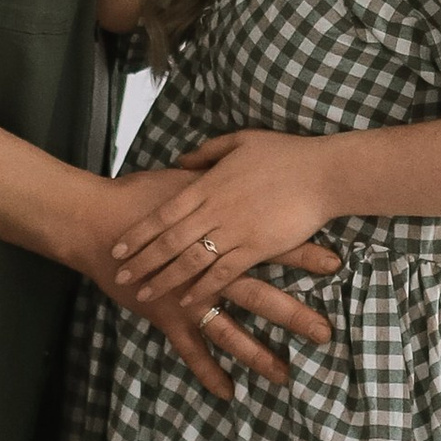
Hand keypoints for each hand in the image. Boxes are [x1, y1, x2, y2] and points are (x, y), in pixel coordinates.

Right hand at [74, 164, 336, 403]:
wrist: (97, 221)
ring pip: (228, 330)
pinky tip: (228, 392)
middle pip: (259, 296)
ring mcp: (185, 298)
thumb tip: (245, 167)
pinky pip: (190, 349)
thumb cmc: (141, 196)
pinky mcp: (165, 316)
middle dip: (293, 315)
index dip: (303, 254)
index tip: (336, 264)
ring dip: (256, 354)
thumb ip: (219, 179)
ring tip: (284, 374)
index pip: (269, 244)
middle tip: (324, 333)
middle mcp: (207, 271)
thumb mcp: (187, 179)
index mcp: (219, 236)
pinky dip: (207, 371)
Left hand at [112, 131, 347, 320]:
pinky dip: (203, 287)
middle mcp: (215, 210)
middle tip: (120, 276)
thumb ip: (207, 152)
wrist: (322, 173)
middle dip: (142, 261)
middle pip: (169, 240)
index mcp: (208, 185)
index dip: (139, 233)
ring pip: (191, 260)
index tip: (118, 248)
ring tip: (145, 293)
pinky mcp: (257, 248)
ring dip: (165, 279)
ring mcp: (235, 231)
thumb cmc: (285, 154)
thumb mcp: (240, 141)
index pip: (164, 213)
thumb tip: (180, 159)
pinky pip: (224, 272)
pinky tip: (188, 299)